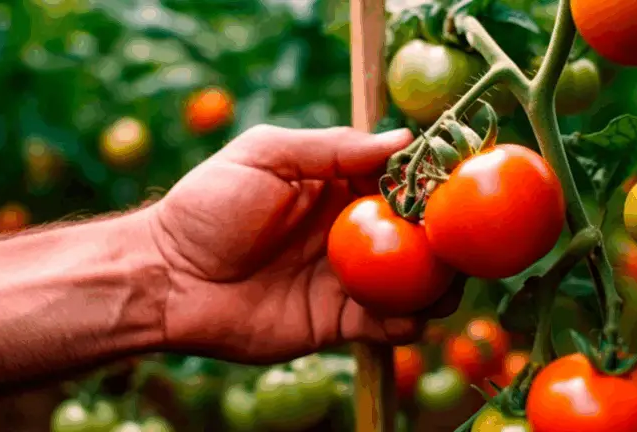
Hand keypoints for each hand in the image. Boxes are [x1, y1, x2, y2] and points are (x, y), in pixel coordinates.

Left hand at [149, 125, 462, 363]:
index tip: (462, 184)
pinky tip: (412, 315)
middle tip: (467, 242)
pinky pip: (387, 324)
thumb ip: (331, 148)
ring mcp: (348, 278)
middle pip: (418, 234)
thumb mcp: (264, 155)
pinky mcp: (339, 322)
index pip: (401, 180)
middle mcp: (352, 231)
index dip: (434, 181)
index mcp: (337, 185)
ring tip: (448, 283)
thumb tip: (403, 138)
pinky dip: (409, 323)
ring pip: (414, 282)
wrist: (169, 279)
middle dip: (448, 239)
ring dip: (439, 284)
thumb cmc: (209, 206)